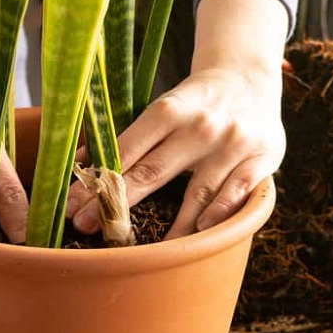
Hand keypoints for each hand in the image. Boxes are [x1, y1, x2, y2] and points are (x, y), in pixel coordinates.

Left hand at [67, 0, 287, 238]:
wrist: (249, 78)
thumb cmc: (196, 101)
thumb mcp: (163, 106)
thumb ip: (130, 136)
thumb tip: (82, 162)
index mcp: (170, 110)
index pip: (128, 149)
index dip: (98, 179)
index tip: (71, 204)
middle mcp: (201, 127)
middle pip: (153, 172)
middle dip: (117, 204)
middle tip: (86, 228)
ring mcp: (233, 144)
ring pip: (196, 195)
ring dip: (170, 227)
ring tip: (147, 254)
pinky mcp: (261, 158)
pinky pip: (236, 195)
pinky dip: (217, 216)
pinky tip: (200, 233)